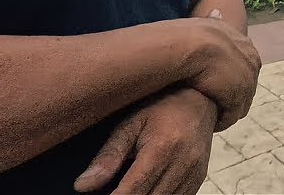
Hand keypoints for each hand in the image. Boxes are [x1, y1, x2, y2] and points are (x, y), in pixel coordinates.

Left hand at [73, 88, 216, 194]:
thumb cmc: (161, 106)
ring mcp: (194, 174)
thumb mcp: (131, 123)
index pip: (132, 191)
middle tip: (110, 193)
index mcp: (162, 148)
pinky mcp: (199, 179)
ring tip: (126, 190)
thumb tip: (82, 186)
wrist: (201, 98)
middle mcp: (183, 164)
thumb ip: (109, 155)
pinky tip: (146, 190)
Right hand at [181, 17, 260, 130]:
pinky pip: (232, 114)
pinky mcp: (238, 96)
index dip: (230, 76)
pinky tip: (211, 122)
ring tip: (212, 116)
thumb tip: (217, 10)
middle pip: (247, 84)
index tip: (215, 84)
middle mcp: (251, 59)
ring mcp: (247, 78)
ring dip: (228, 110)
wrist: (189, 45)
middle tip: (215, 104)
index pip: (245, 63)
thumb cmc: (187, 34)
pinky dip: (223, 120)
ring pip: (241, 102)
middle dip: (234, 95)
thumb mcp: (208, 25)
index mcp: (244, 42)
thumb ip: (214, 22)